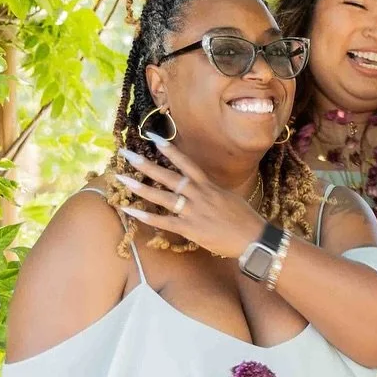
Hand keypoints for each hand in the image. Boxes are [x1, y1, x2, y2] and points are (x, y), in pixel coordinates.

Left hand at [115, 140, 264, 260]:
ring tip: (122, 179)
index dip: (170, 150)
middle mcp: (199, 195)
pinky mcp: (191, 229)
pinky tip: (132, 212)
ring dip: (141, 188)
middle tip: (126, 154)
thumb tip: (204, 188)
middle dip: (146, 165)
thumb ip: (213, 192)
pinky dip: (148, 217)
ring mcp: (194, 211)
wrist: (255, 239)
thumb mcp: (229, 199)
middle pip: (168, 176)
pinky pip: (165, 221)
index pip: (186, 163)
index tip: (153, 138)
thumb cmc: (245, 220)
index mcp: (209, 186)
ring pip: (163, 196)